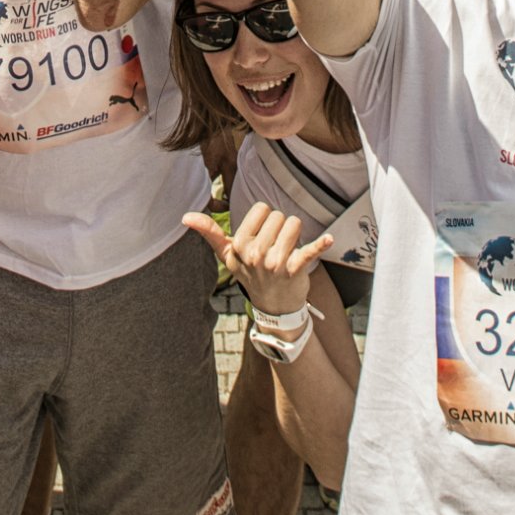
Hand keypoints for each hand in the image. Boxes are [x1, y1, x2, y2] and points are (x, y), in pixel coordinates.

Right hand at [184, 201, 334, 320]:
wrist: (273, 305)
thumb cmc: (251, 273)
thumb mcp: (228, 255)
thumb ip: (209, 233)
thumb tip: (185, 217)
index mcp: (239, 245)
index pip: (261, 209)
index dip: (265, 220)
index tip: (262, 236)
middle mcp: (255, 254)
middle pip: (279, 215)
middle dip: (281, 227)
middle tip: (276, 247)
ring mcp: (275, 263)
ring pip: (294, 224)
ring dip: (296, 234)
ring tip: (289, 251)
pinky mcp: (295, 269)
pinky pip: (310, 251)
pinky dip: (321, 244)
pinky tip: (329, 239)